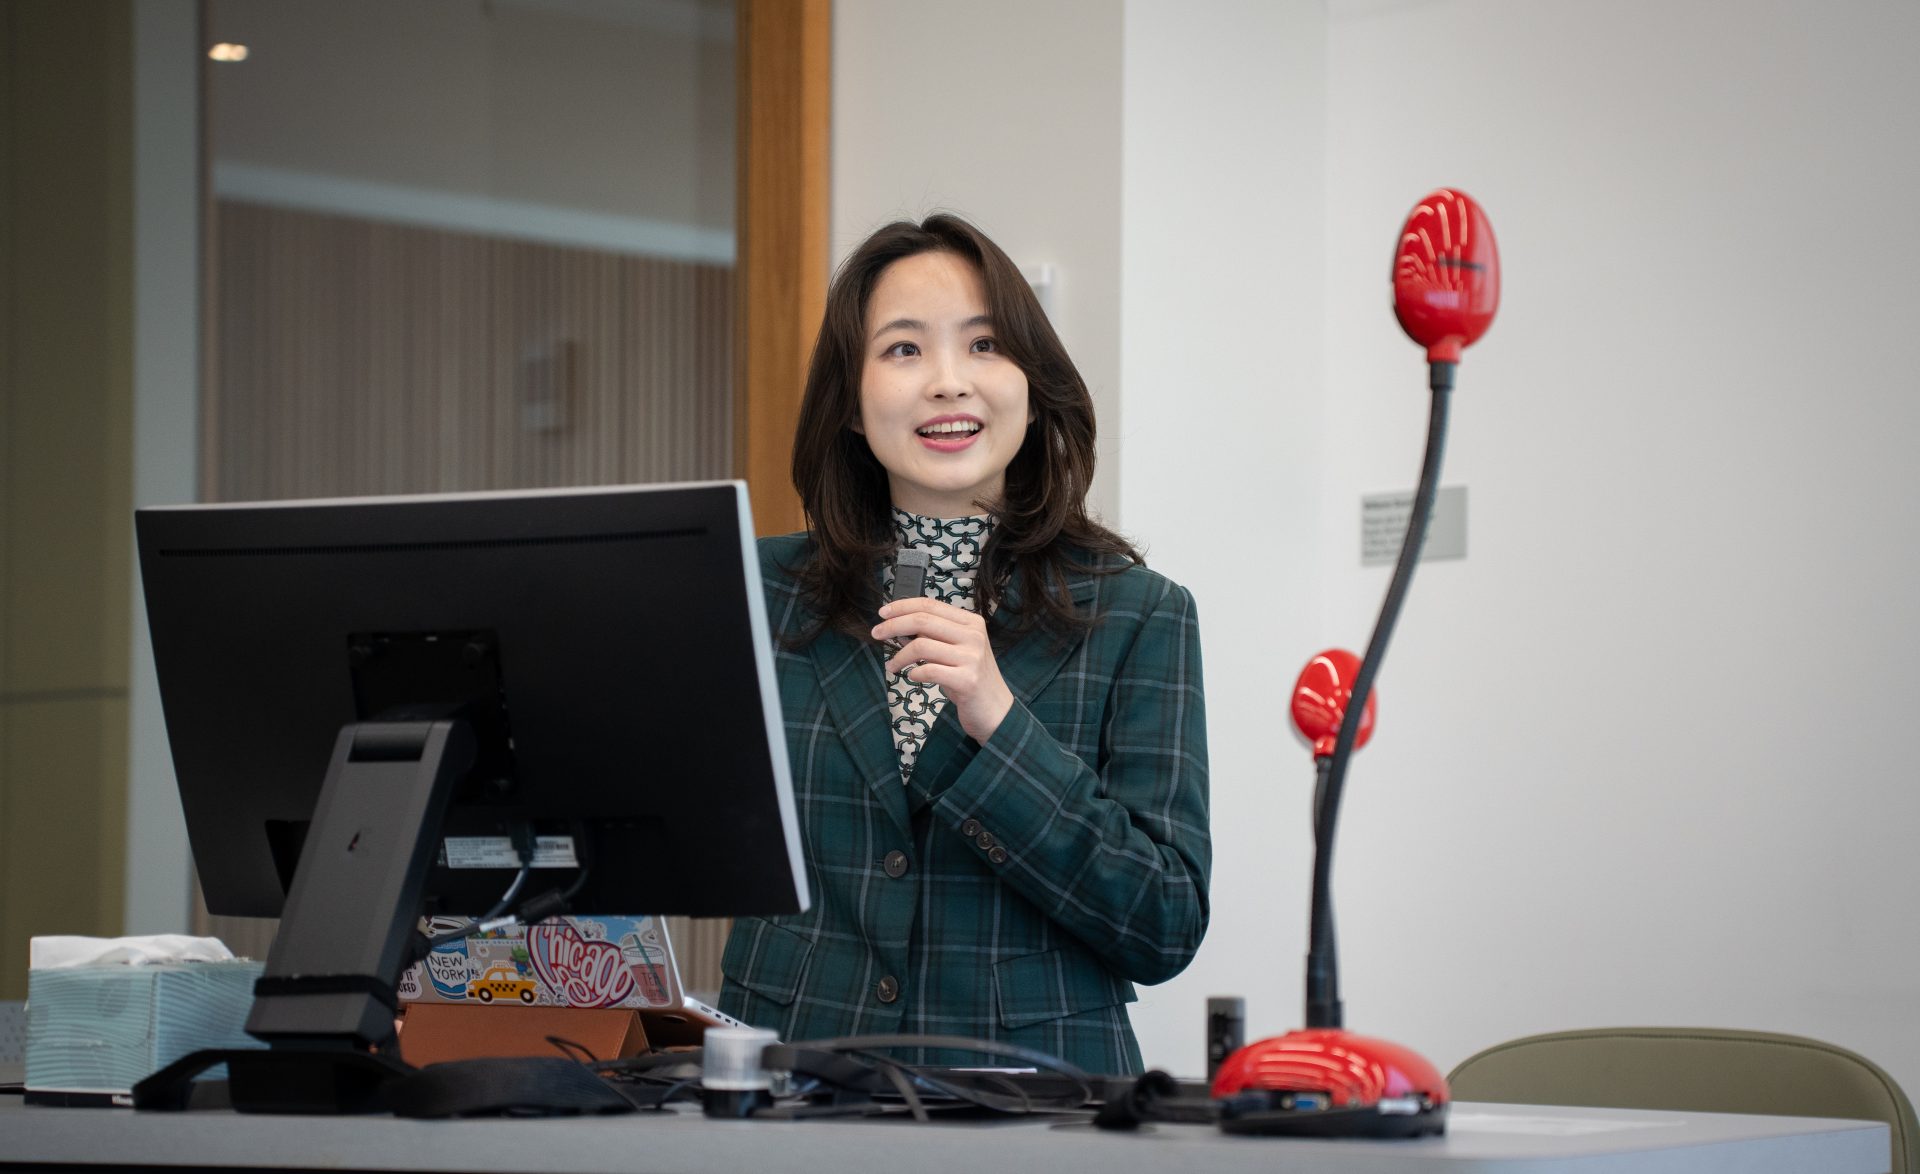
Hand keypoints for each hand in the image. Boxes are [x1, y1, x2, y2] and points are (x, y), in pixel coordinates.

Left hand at [873, 596, 1014, 744]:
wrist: (996, 710)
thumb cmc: (969, 678)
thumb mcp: (955, 650)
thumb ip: (934, 635)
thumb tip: (898, 626)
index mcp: (971, 622)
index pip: (930, 605)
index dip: (902, 606)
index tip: (882, 613)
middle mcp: (974, 635)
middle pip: (922, 620)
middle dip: (893, 626)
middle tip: (876, 634)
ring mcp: (972, 657)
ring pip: (921, 645)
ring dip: (899, 656)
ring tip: (892, 666)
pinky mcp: (968, 680)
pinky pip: (929, 671)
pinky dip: (914, 673)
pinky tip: (912, 677)